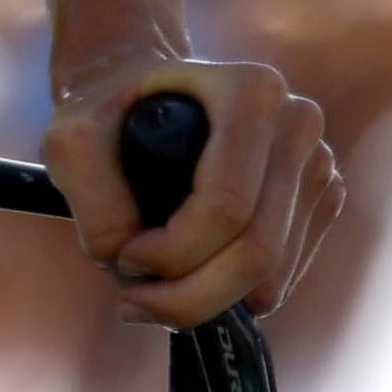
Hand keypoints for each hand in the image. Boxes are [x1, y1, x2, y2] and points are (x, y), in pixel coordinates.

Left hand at [39, 49, 340, 329]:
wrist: (143, 94)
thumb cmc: (106, 113)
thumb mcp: (70, 142)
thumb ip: (93, 204)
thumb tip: (132, 259)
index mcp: (252, 91)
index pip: (226, 206)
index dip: (171, 253)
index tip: (124, 256)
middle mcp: (298, 123)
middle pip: (257, 252)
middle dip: (189, 294)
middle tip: (135, 297)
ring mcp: (318, 164)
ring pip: (272, 278)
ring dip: (206, 299)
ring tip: (155, 282)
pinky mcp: (321, 203)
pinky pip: (280, 280)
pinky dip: (230, 295)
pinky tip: (191, 270)